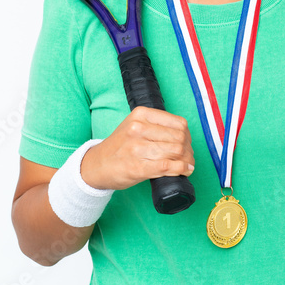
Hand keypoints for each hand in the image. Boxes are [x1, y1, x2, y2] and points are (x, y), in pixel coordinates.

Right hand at [80, 107, 195, 190]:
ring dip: (186, 160)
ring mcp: (137, 148)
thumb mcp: (134, 125)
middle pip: (179, 138)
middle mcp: (138, 128)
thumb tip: (186, 137)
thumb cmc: (119, 146)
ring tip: (187, 164)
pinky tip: (184, 170)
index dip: (187, 135)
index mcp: (141, 114)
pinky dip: (181, 169)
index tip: (187, 143)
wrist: (96, 165)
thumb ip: (156, 126)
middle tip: (188, 157)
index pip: (178, 123)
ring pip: (176, 151)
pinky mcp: (138, 167)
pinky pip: (168, 166)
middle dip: (188, 149)